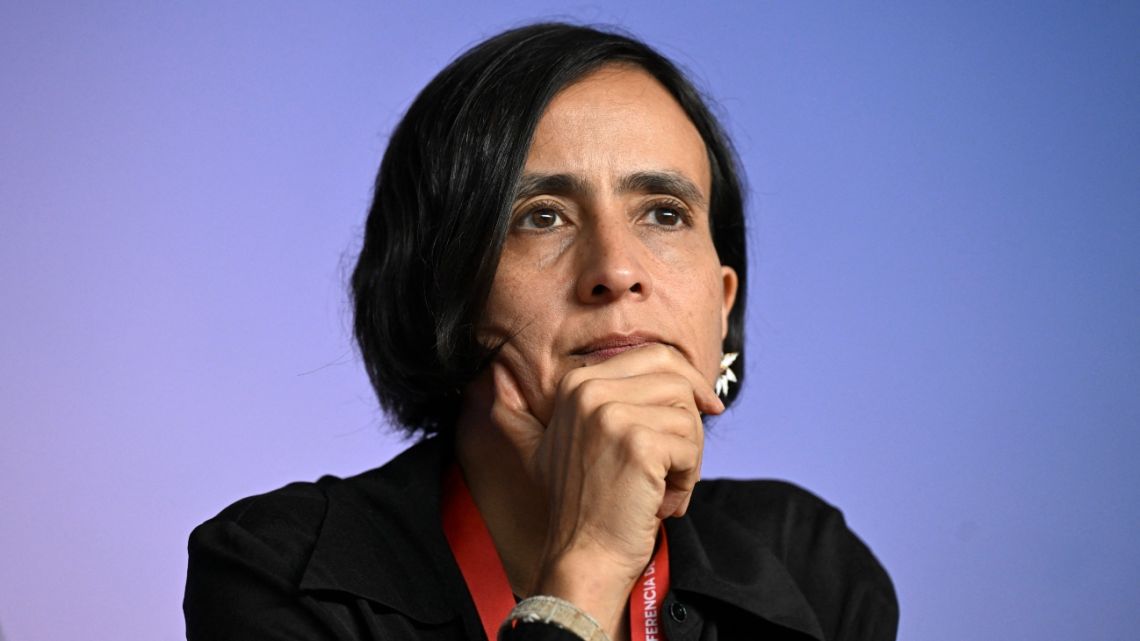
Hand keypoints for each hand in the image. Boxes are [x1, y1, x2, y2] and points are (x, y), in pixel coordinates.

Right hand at [490, 343, 723, 634]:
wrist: (584, 555)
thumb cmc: (582, 504)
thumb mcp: (553, 443)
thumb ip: (562, 404)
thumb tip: (509, 371)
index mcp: (577, 382)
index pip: (655, 356)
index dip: (689, 380)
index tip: (707, 407)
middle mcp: (589, 390)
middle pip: (677, 381)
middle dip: (691, 421)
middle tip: (681, 462)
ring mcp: (611, 415)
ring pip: (688, 415)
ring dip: (689, 456)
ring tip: (662, 488)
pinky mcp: (638, 444)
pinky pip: (691, 446)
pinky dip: (687, 479)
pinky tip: (662, 501)